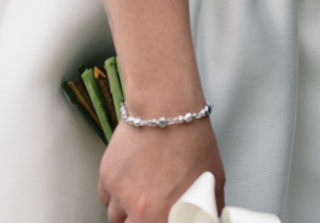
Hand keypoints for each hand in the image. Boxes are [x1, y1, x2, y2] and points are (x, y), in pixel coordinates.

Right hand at [98, 118, 223, 222]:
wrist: (166, 108)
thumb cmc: (191, 139)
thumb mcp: (213, 180)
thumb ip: (207, 207)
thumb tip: (207, 216)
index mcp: (167, 218)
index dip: (162, 221)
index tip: (165, 216)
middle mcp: (141, 213)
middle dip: (144, 220)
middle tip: (153, 209)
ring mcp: (121, 196)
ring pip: (116, 219)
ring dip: (127, 212)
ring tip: (141, 195)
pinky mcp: (107, 178)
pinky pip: (106, 197)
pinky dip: (115, 194)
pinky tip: (129, 181)